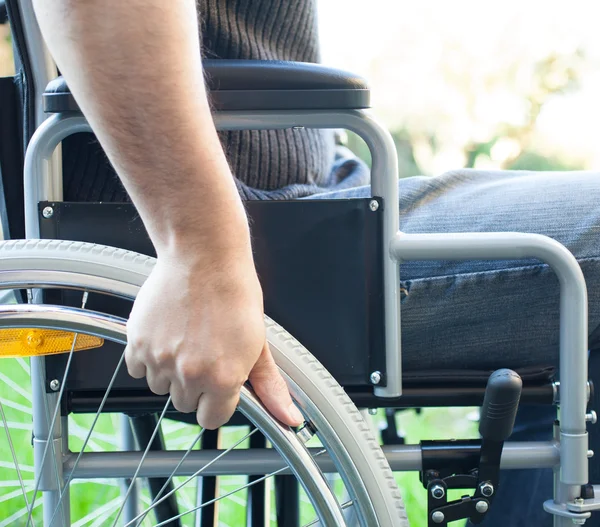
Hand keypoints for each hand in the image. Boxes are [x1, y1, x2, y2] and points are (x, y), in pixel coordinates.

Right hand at [124, 251, 303, 428]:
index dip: (218, 401)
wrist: (204, 257)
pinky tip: (166, 335)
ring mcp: (160, 359)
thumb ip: (270, 386)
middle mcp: (190, 375)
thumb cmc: (234, 293)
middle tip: (205, 353)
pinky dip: (148, 358)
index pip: (212, 419)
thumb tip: (289, 419)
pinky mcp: (138, 343)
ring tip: (186, 340)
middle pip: (186, 403)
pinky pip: (137, 369)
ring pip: (161, 387)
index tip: (219, 384)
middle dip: (196, 386)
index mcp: (223, 379)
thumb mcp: (259, 343)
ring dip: (170, 372)